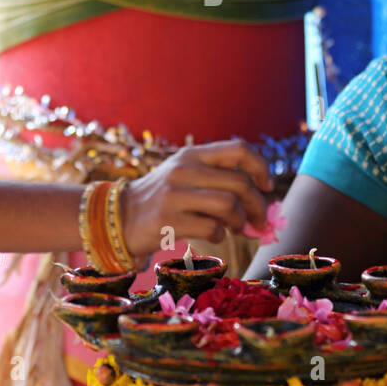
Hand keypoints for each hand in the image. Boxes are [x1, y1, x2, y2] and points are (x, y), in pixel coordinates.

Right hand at [121, 139, 273, 256]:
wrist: (120, 217)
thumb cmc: (162, 199)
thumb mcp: (185, 177)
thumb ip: (219, 183)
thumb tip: (263, 205)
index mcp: (192, 154)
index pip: (239, 150)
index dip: (260, 168)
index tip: (267, 186)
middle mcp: (184, 168)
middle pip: (240, 183)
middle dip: (258, 206)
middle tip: (260, 222)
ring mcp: (174, 193)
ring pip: (229, 205)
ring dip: (239, 222)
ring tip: (234, 228)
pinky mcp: (168, 219)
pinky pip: (211, 228)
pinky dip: (220, 235)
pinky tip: (213, 235)